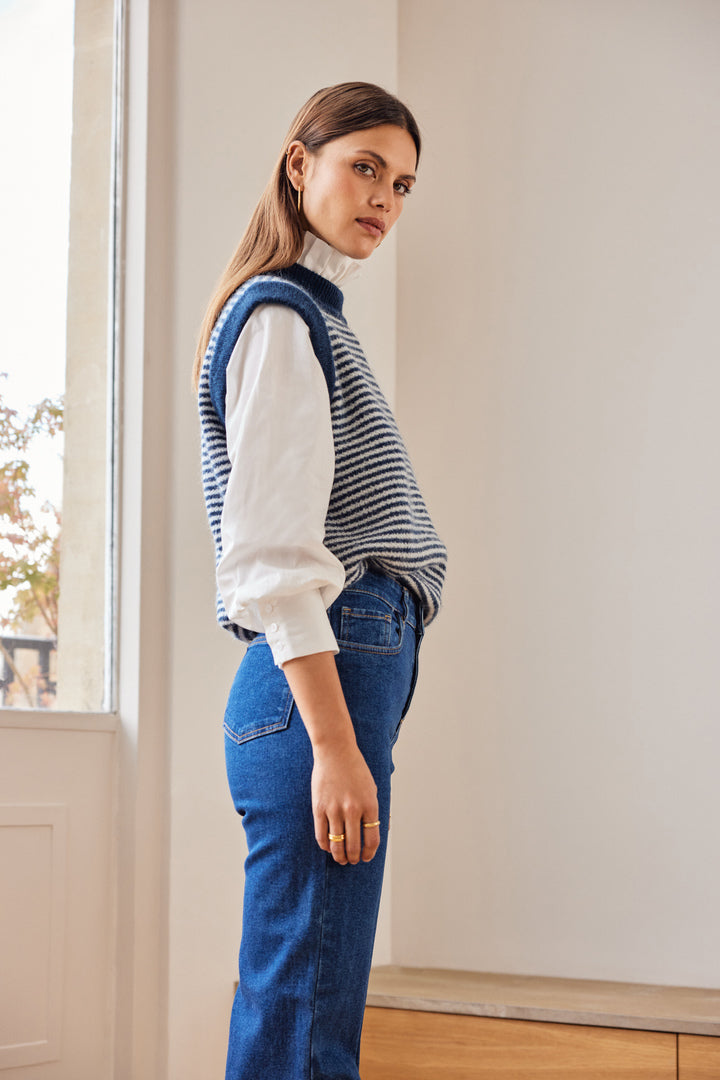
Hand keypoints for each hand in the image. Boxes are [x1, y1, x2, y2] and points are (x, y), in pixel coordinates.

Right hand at [311, 743, 379, 864]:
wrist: (335, 751)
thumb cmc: (356, 770)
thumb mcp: (372, 788)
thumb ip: (374, 810)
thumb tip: (379, 832)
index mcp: (370, 805)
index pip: (372, 839)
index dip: (369, 853)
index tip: (366, 858)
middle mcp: (353, 809)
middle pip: (354, 845)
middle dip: (353, 858)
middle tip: (352, 861)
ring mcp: (335, 809)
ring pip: (337, 844)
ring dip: (339, 856)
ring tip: (340, 858)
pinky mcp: (319, 807)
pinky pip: (321, 835)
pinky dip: (325, 846)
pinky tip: (328, 847)